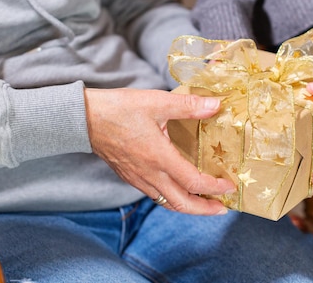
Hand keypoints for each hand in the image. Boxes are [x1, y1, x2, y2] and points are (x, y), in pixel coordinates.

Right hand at [84, 88, 234, 214]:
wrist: (83, 119)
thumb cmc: (119, 109)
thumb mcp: (157, 102)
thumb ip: (188, 105)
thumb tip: (216, 104)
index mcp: (159, 158)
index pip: (194, 182)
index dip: (214, 188)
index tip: (230, 186)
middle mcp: (149, 174)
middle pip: (182, 204)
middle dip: (205, 210)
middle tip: (222, 209)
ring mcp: (138, 178)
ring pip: (167, 202)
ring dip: (189, 206)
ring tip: (204, 202)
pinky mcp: (129, 176)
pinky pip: (155, 195)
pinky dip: (171, 197)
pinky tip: (177, 188)